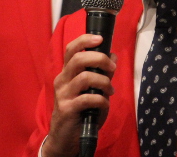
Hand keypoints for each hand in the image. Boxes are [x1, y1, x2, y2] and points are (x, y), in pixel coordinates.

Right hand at [42, 34, 116, 156]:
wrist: (67, 138)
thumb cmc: (81, 111)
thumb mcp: (93, 90)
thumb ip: (102, 74)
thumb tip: (114, 56)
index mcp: (67, 73)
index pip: (71, 49)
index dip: (84, 40)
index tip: (100, 38)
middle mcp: (62, 80)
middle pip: (78, 59)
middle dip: (99, 59)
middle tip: (112, 67)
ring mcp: (63, 95)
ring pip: (84, 77)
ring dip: (103, 81)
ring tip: (110, 90)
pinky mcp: (67, 109)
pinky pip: (87, 98)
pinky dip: (101, 100)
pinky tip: (104, 104)